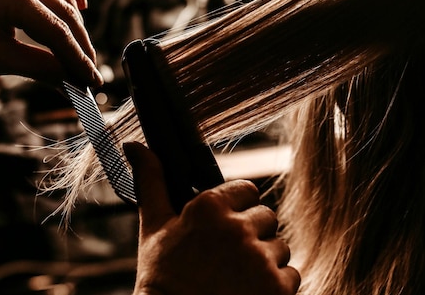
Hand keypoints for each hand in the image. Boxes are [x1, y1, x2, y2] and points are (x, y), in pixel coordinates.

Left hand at [0, 0, 101, 86]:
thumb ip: (41, 68)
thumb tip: (74, 83)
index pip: (56, 31)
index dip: (78, 59)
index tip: (92, 81)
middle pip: (64, 14)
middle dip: (80, 47)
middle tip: (90, 74)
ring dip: (76, 26)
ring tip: (82, 54)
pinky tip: (81, 4)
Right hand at [124, 142, 300, 294]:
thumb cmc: (162, 279)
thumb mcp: (153, 228)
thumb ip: (151, 181)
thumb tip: (134, 144)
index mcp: (209, 207)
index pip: (247, 190)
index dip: (236, 209)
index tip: (223, 228)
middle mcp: (238, 228)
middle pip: (266, 217)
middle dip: (251, 235)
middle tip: (226, 260)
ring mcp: (260, 259)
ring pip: (279, 246)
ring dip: (264, 261)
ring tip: (235, 279)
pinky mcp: (277, 287)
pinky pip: (290, 273)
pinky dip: (274, 286)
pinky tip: (247, 293)